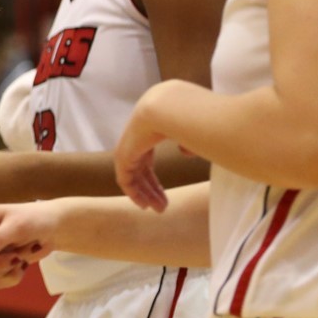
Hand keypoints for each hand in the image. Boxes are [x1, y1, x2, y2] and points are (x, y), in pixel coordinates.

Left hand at [114, 83, 178, 211]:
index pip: (147, 156)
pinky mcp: (123, 153)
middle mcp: (136, 135)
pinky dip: (133, 192)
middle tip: (163, 206)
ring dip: (144, 193)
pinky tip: (143, 205)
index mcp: (150, 127)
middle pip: (141, 167)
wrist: (170, 107)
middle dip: (152, 188)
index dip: (155, 176)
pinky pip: (124, 178)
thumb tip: (185, 151)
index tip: (166, 192)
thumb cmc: (189, 115)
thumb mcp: (193, 131)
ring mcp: (128, 144)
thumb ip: (189, 142)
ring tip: (157, 209)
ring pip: (133, 174)